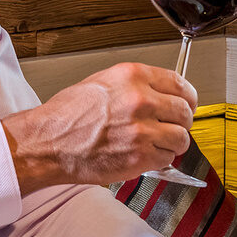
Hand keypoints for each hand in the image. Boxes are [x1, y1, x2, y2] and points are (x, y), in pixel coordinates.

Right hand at [0, 63, 196, 194]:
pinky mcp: (140, 156)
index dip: (187, 97)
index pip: (180, 83)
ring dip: (173, 143)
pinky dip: (160, 159)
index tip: (187, 103)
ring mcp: (142, 130)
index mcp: (133, 77)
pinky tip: (144, 154)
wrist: (48, 142)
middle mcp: (141, 100)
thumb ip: (136, 85)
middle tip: (171, 127)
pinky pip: (167, 158)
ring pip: (181, 137)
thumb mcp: (103, 82)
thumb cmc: (68, 115)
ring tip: (157, 144)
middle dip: (181, 121)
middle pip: (185, 111)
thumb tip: (162, 93)